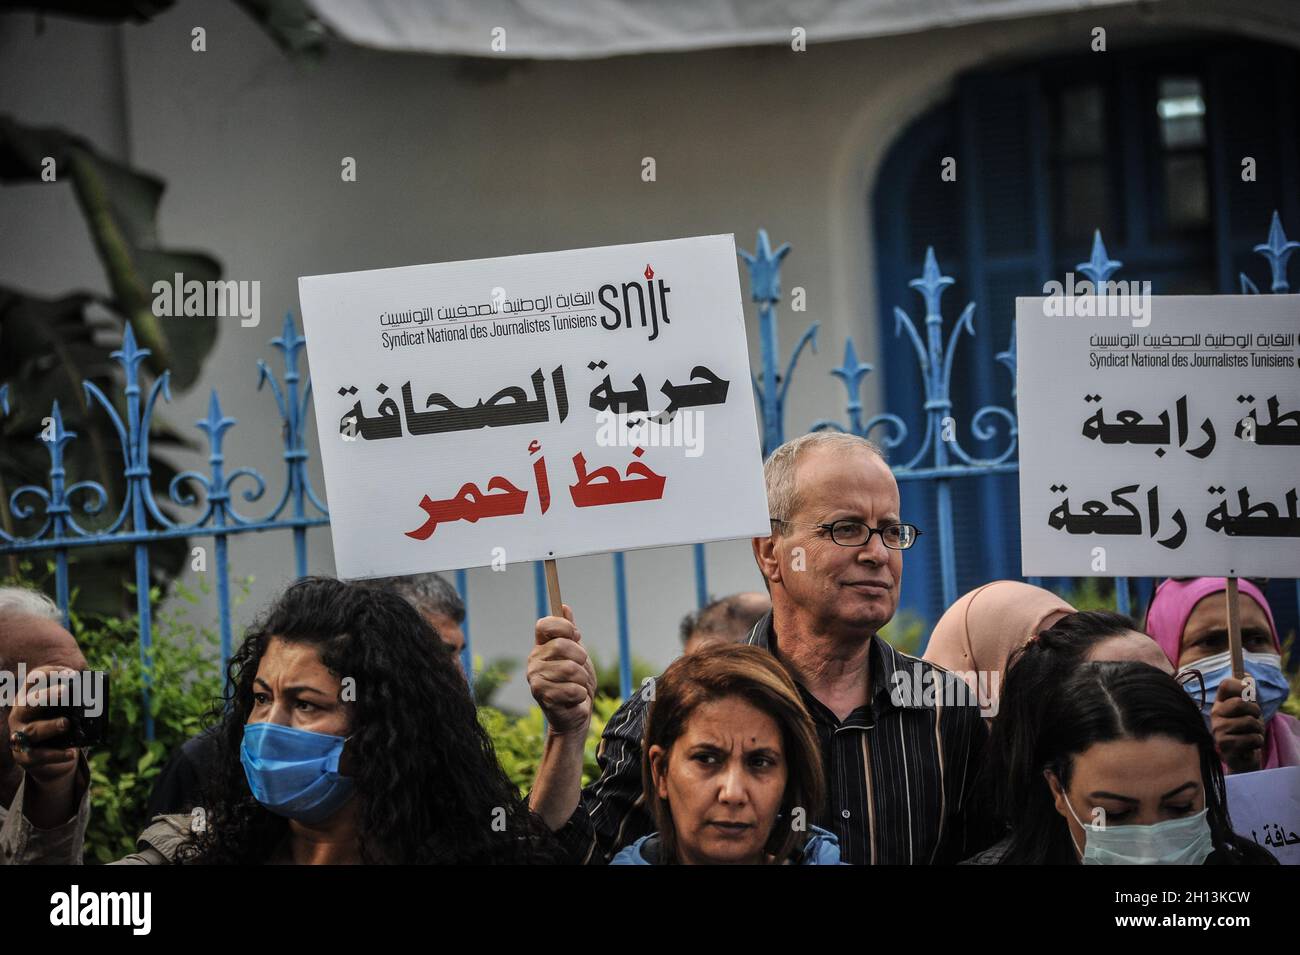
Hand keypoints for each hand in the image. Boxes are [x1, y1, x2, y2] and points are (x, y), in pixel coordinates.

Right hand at [8, 665, 80, 785]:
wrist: (43, 756)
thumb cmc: (53, 722)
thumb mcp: (60, 709)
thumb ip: (72, 699)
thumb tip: (96, 691)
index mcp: (28, 697)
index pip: (34, 679)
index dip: (50, 673)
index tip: (71, 674)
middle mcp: (20, 714)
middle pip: (29, 703)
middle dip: (47, 696)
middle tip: (64, 691)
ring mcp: (19, 735)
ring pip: (33, 730)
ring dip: (50, 726)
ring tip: (66, 723)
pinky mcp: (24, 756)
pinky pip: (40, 755)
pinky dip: (56, 754)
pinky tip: (71, 752)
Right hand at [526, 604, 595, 736]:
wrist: (576, 714)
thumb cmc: (576, 681)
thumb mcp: (577, 654)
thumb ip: (570, 633)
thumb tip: (564, 607)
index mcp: (540, 646)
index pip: (545, 624)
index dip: (564, 627)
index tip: (576, 636)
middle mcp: (534, 660)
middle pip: (563, 646)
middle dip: (581, 658)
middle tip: (580, 669)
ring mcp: (535, 678)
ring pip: (571, 669)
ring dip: (582, 680)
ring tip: (577, 686)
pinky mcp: (542, 696)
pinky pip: (573, 689)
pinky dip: (580, 695)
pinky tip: (573, 699)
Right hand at [1211, 676, 1264, 773]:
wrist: (1243, 755)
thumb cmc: (1246, 729)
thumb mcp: (1249, 708)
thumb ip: (1248, 692)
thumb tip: (1247, 676)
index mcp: (1221, 702)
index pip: (1226, 685)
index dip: (1241, 686)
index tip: (1249, 693)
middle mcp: (1215, 713)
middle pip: (1241, 703)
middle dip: (1256, 712)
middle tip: (1254, 719)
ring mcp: (1217, 729)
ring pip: (1249, 722)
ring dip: (1258, 730)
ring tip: (1252, 734)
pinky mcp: (1224, 744)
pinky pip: (1251, 738)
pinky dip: (1257, 742)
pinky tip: (1249, 744)